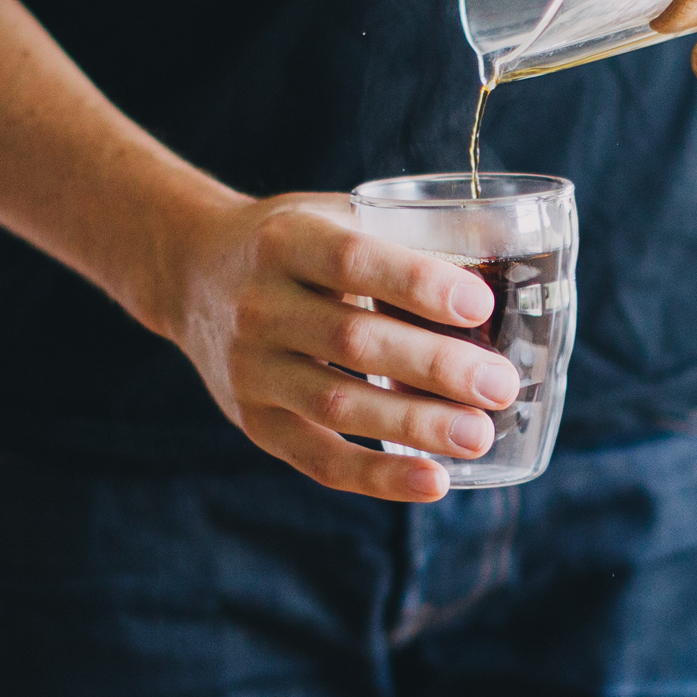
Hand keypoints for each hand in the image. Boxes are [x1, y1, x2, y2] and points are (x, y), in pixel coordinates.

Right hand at [152, 193, 518, 501]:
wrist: (190, 273)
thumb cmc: (293, 244)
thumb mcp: (334, 215)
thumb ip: (403, 239)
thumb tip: (507, 266)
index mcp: (285, 241)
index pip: (353, 261)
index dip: (418, 284)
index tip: (480, 305)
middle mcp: (258, 306)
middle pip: (352, 341)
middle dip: (435, 366)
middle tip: (500, 384)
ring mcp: (250, 369)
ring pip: (337, 405)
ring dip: (415, 426)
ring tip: (479, 436)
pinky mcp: (253, 422)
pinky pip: (318, 459)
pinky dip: (377, 476)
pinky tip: (434, 481)